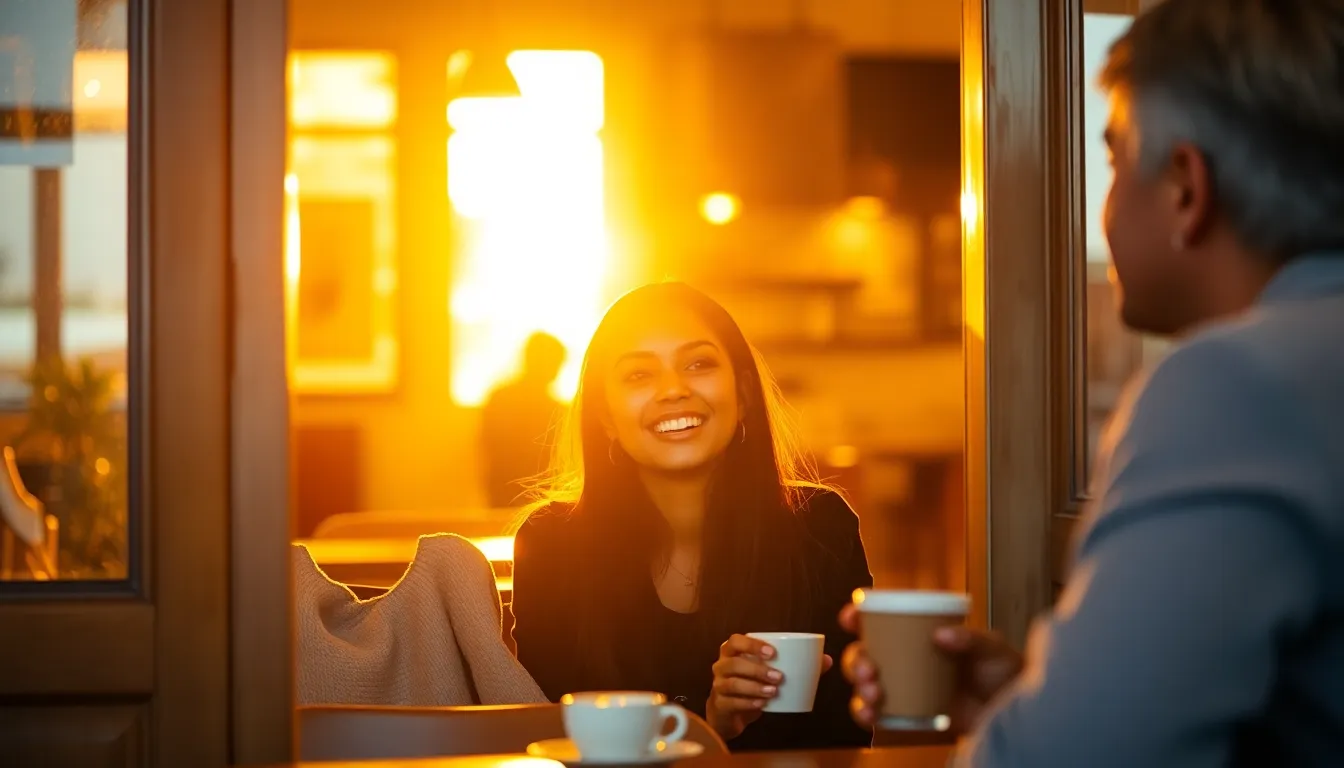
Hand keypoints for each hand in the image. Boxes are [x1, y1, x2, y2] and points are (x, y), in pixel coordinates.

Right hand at [707, 633, 832, 739]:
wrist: (728, 713)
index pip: (735, 641)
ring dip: (754, 687)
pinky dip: (747, 703)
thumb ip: (796, 665)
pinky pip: (731, 702)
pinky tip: (762, 705)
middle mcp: (721, 666)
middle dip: (757, 669)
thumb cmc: (751, 685)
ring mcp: (717, 686)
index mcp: (731, 652)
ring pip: (732, 684)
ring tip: (774, 691)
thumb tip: (826, 659)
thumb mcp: (768, 673)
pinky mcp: (720, 705)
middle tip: (779, 677)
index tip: (773, 653)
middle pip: (733, 664)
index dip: (752, 645)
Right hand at [838, 604, 1022, 732]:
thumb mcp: (991, 647)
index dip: (858, 616)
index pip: (879, 619)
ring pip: (863, 683)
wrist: (1010, 710)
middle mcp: (902, 657)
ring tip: (875, 694)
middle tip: (869, 670)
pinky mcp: (904, 713)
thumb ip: (971, 638)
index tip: (852, 618)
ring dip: (858, 687)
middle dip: (856, 660)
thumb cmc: (1000, 671)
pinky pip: (874, 713)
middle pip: (862, 652)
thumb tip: (941, 635)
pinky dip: (865, 713)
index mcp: (917, 633)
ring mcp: (901, 686)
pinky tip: (871, 715)